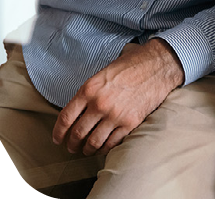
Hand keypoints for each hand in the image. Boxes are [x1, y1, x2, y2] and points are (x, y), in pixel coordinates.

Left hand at [52, 38, 185, 155]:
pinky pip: (112, 143)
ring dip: (87, 150)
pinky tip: (102, 148)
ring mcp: (115, 116)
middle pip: (77, 133)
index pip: (66, 118)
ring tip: (86, 150)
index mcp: (89, 89)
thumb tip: (79, 107)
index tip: (57, 138)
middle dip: (71, 144)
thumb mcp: (103, 72)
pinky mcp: (130, 123)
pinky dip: (104, 149)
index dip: (58, 132)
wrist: (158, 66)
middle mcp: (99, 104)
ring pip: (93, 142)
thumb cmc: (130, 65)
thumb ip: (89, 91)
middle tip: (71, 147)